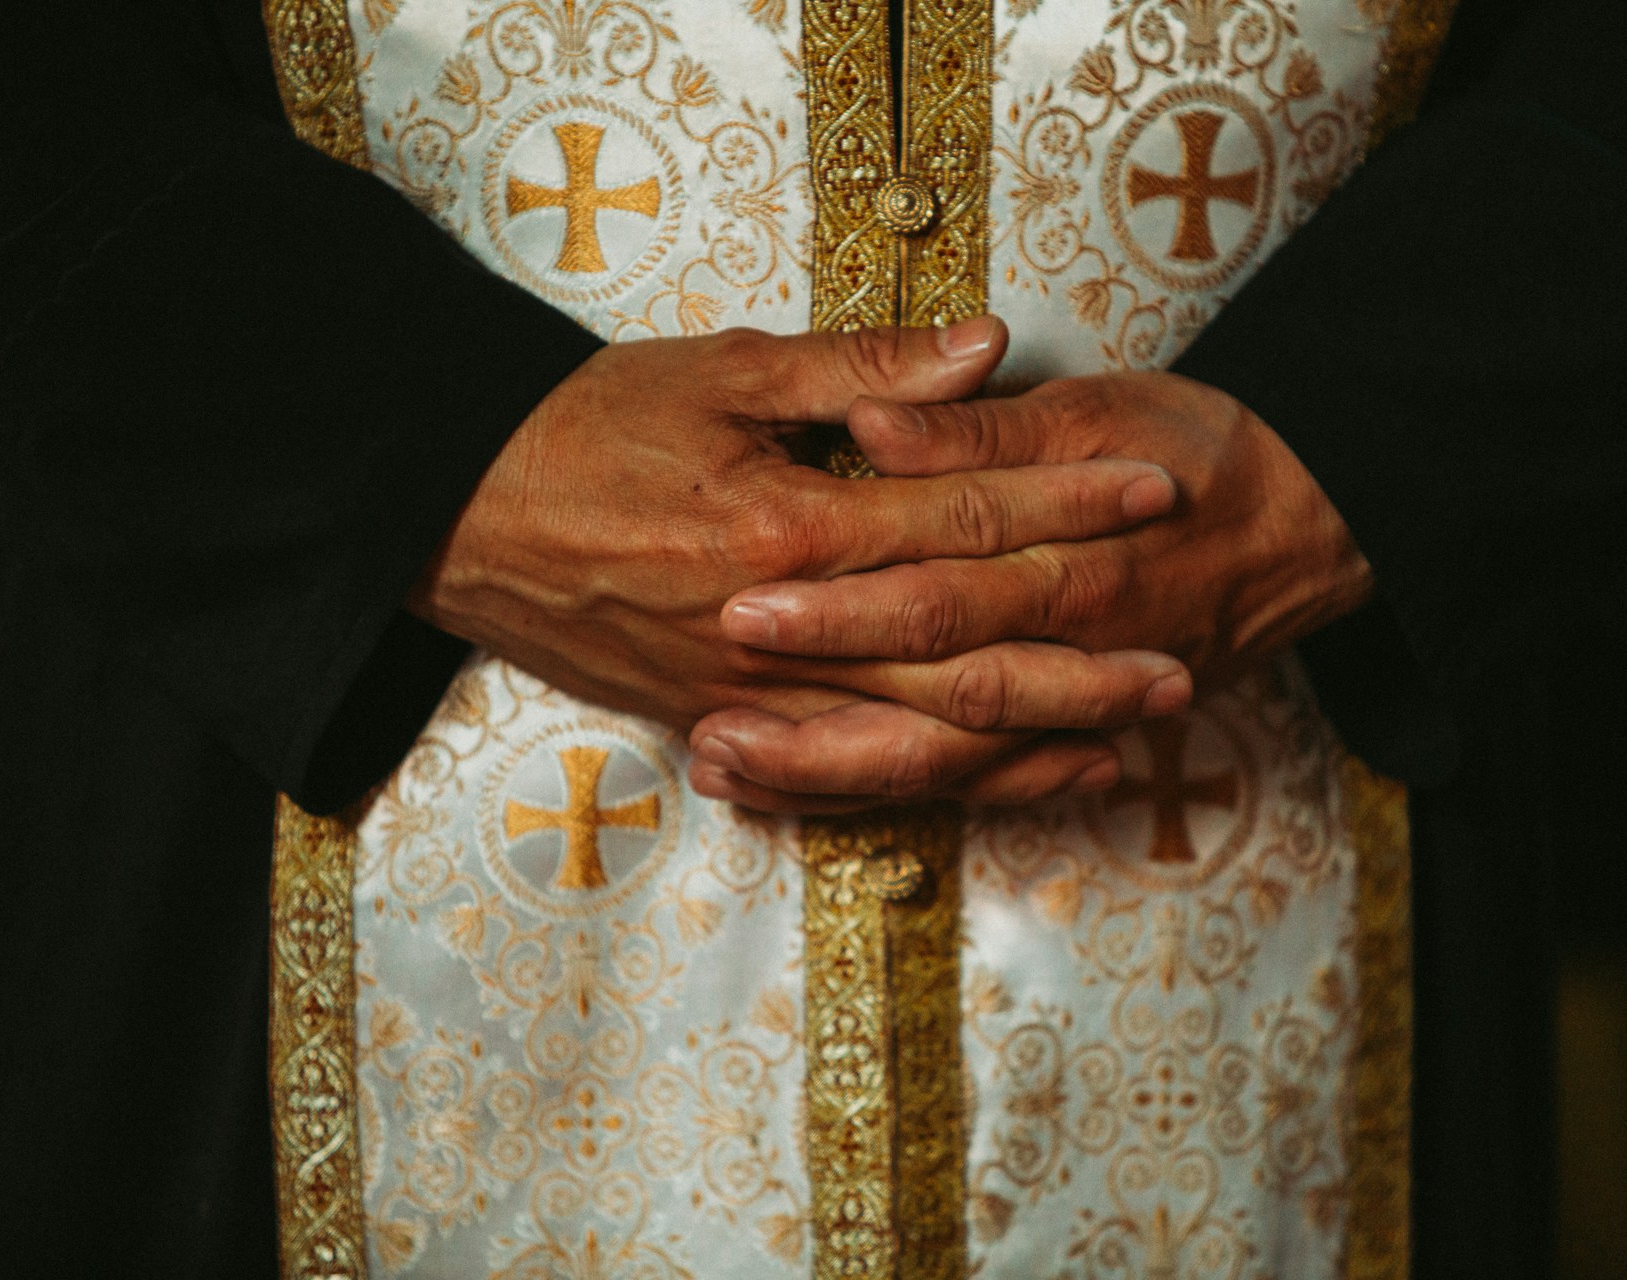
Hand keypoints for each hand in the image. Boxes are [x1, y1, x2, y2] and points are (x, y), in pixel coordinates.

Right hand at [408, 322, 1192, 805]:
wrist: (451, 515)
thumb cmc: (579, 430)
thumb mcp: (715, 372)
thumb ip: (856, 372)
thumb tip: (980, 352)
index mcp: (788, 525)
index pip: (960, 516)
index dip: (1063, 501)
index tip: (1152, 493)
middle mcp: (780, 629)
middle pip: (958, 653)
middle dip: (1075, 662)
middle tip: (1175, 666)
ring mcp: (748, 694)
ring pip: (912, 735)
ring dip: (1021, 743)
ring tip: (1116, 744)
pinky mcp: (718, 728)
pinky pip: (843, 776)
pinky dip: (926, 784)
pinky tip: (989, 782)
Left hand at [694, 369, 1370, 807]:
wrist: (1320, 518)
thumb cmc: (1206, 448)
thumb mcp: (1097, 406)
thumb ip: (978, 426)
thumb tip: (875, 424)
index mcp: (1067, 556)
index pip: (935, 587)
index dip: (839, 602)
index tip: (742, 602)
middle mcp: (1069, 644)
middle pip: (930, 700)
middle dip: (818, 720)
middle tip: (710, 727)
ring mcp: (1076, 699)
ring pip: (949, 759)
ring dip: (841, 773)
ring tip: (734, 773)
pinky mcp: (1085, 726)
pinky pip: (991, 780)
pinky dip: (903, 796)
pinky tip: (824, 793)